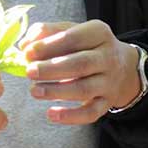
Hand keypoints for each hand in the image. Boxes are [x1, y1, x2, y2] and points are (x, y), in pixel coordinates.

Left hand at [20, 20, 140, 124]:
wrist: (122, 67)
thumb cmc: (87, 46)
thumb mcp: (72, 31)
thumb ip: (47, 33)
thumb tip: (25, 45)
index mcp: (99, 33)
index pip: (75, 37)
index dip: (50, 45)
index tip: (27, 52)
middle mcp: (108, 57)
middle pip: (80, 64)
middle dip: (52, 69)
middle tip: (29, 72)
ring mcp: (110, 82)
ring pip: (84, 89)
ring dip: (57, 91)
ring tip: (34, 91)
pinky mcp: (107, 102)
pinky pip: (91, 113)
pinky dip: (71, 116)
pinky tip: (51, 114)